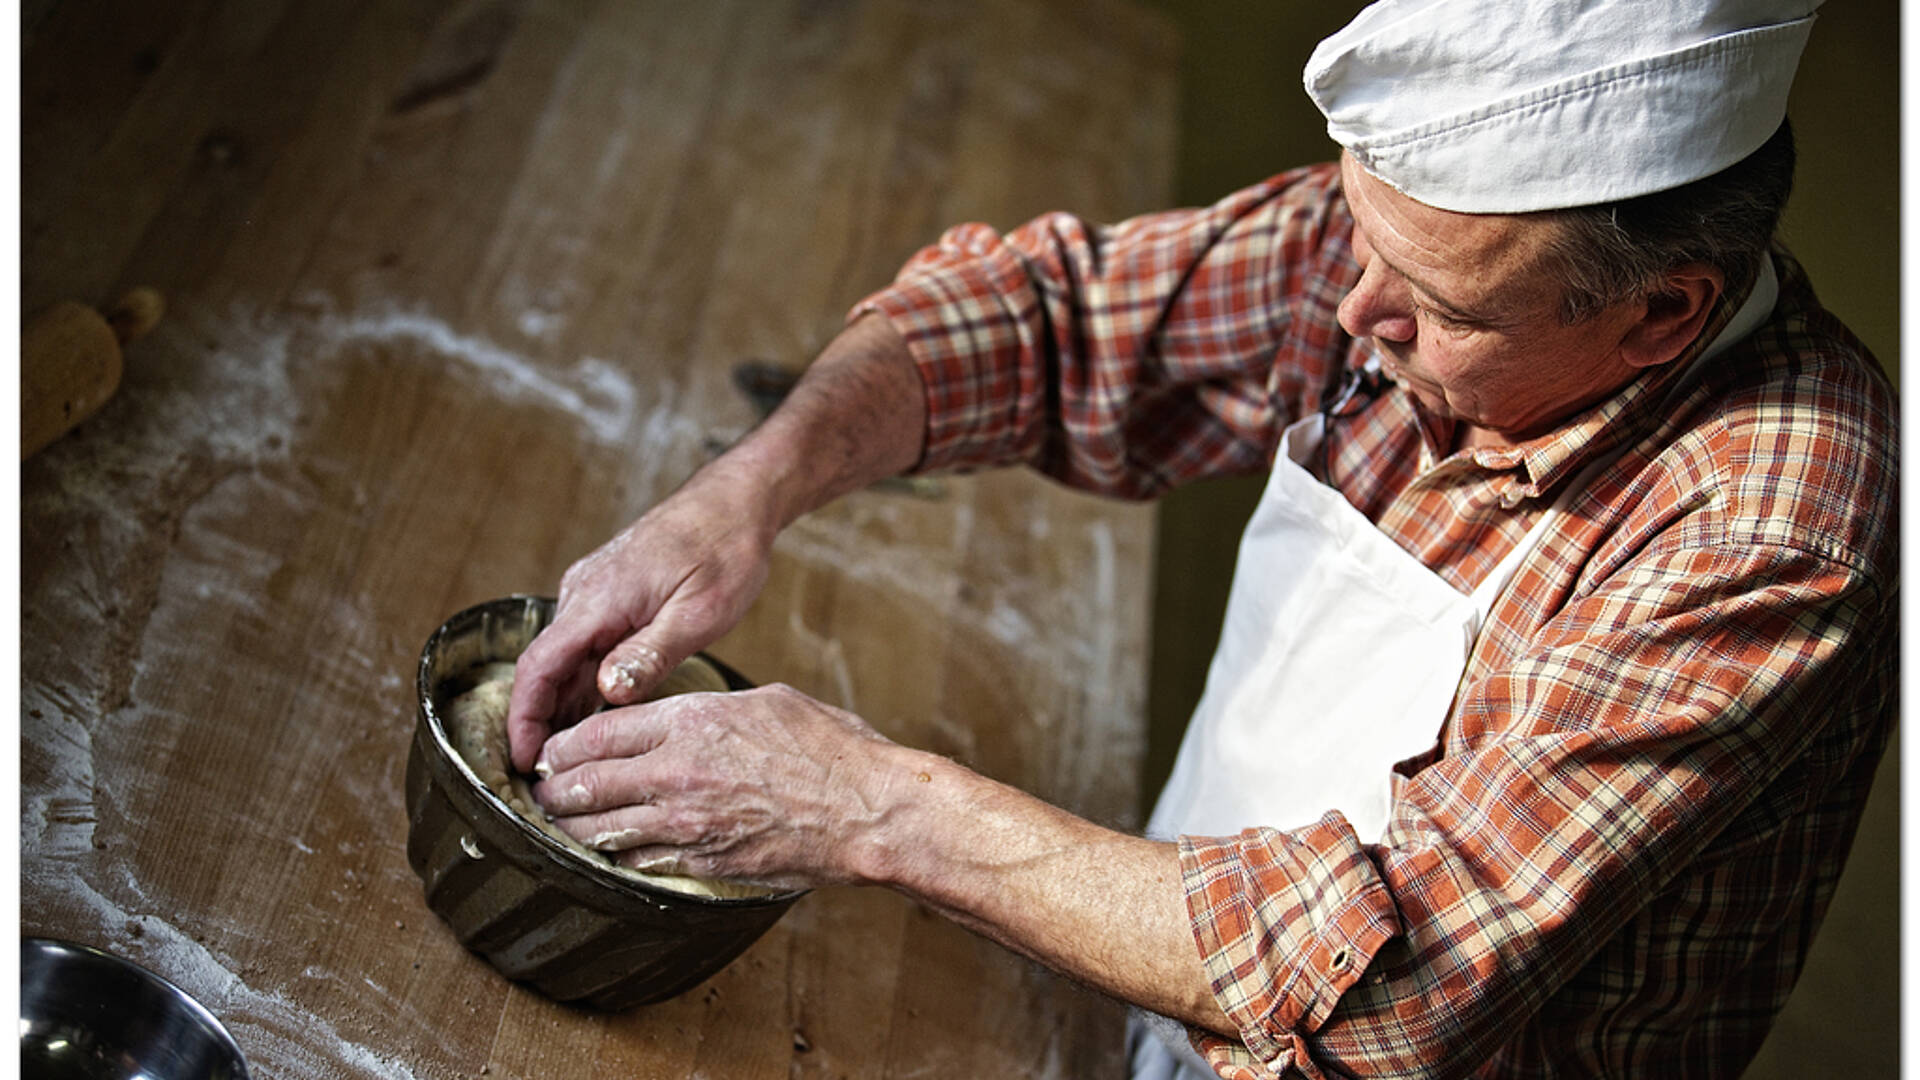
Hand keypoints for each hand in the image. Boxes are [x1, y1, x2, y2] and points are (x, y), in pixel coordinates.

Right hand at [507, 463, 776, 771]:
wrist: (736, 501)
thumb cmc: (725, 550)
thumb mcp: (699, 613)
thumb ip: (651, 654)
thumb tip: (606, 693)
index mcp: (599, 599)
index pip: (538, 667)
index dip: (524, 719)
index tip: (520, 762)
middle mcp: (584, 593)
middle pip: (545, 668)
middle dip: (541, 724)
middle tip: (552, 778)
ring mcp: (594, 591)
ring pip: (565, 658)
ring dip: (564, 704)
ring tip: (574, 759)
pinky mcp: (610, 593)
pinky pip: (585, 644)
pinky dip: (585, 680)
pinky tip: (601, 715)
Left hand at [529, 683, 907, 889]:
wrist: (867, 812)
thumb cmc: (830, 750)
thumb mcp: (765, 702)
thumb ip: (709, 710)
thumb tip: (679, 717)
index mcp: (690, 722)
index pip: (597, 733)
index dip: (563, 745)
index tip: (552, 751)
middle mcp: (677, 774)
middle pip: (583, 783)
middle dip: (552, 789)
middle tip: (541, 790)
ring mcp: (686, 824)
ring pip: (600, 830)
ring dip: (570, 827)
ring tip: (558, 823)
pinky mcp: (702, 862)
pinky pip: (638, 861)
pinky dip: (615, 856)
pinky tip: (609, 851)